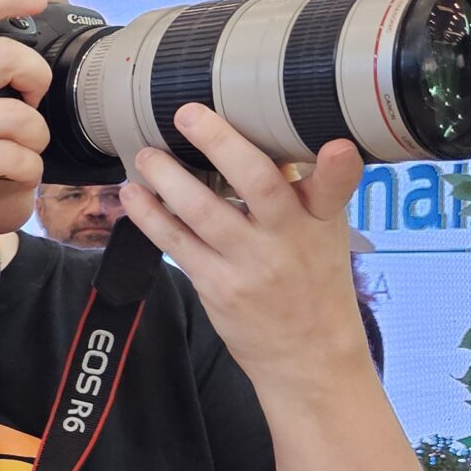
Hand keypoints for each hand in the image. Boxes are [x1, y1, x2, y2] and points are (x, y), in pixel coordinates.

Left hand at [119, 106, 366, 399]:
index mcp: (320, 222)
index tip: (338, 146)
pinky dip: (150, 217)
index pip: (335, 190)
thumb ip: (303, 188)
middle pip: (260, 187)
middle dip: (222, 146)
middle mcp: (287, 241)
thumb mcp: (324, 232)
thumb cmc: (314, 282)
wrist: (306, 356)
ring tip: (145, 155)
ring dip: (167, 178)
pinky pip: (176, 245)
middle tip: (188, 114)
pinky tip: (133, 195)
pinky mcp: (215, 287)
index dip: (338, 168)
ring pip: (203, 213)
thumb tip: (268, 134)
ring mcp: (248, 266)